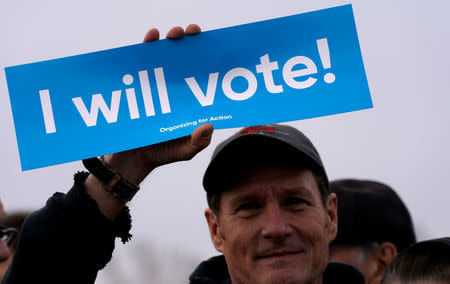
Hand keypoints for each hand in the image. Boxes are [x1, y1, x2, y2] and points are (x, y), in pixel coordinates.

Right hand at [104, 24, 212, 183]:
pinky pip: (140, 63)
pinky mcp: (137, 85)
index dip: (207, 56)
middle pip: (183, 58)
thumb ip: (197, 142)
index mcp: (190, 100)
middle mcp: (174, 88)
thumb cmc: (163, 153)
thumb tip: (208, 125)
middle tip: (190, 33)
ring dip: (167, 40)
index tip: (211, 44)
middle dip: (187, 40)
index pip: (201, 73)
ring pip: (162, 56)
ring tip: (170, 35)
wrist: (131, 158)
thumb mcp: (185, 151)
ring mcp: (155, 85)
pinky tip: (149, 40)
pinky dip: (144, 49)